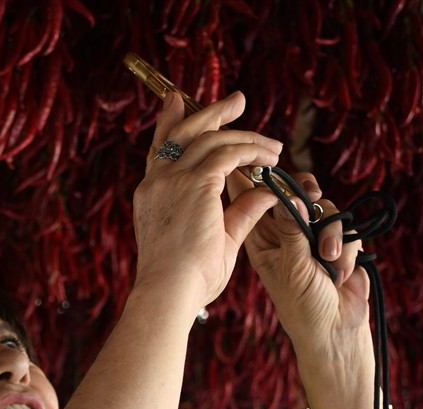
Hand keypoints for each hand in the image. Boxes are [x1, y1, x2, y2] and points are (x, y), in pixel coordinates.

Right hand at [132, 91, 282, 310]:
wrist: (169, 293)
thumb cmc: (186, 281)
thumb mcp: (215, 240)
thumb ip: (238, 214)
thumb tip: (264, 193)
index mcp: (151, 194)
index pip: (160, 148)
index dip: (170, 122)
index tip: (177, 101)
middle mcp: (157, 181)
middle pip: (184, 132)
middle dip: (211, 112)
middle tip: (238, 101)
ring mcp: (173, 180)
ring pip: (211, 138)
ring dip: (244, 135)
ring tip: (271, 141)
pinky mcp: (195, 184)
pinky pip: (228, 153)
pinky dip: (251, 151)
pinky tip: (270, 158)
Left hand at [229, 171, 372, 373]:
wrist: (337, 331)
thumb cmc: (303, 307)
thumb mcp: (293, 267)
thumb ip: (292, 230)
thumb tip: (289, 196)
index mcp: (263, 239)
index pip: (254, 198)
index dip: (257, 177)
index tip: (266, 163)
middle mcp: (286, 233)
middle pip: (294, 191)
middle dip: (305, 192)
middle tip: (311, 195)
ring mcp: (313, 237)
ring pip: (324, 207)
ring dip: (330, 232)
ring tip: (329, 258)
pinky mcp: (339, 243)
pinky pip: (345, 227)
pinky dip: (346, 248)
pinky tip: (340, 272)